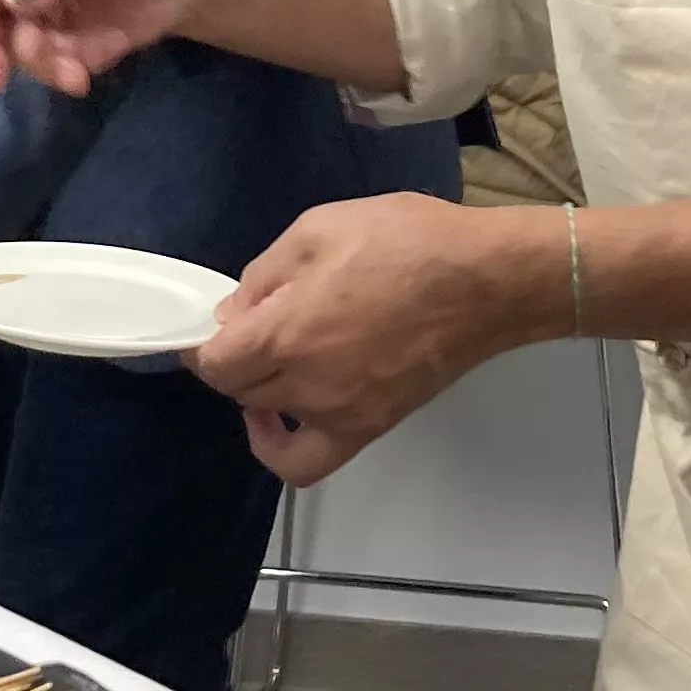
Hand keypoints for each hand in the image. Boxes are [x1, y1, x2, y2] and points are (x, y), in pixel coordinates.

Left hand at [191, 192, 535, 486]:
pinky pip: (306, 462)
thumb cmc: (407, 242)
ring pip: (267, 418)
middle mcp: (305, 383)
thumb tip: (234, 314)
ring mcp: (338, 413)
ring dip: (260, 390)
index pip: (214, 364)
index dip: (204, 345)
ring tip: (278, 360)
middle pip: (238, 390)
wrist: (486, 280)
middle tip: (257, 327)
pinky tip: (289, 414)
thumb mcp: (320, 228)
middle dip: (236, 359)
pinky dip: (282, 446)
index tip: (214, 328)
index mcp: (287, 331)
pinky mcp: (368, 428)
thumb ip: (265, 273)